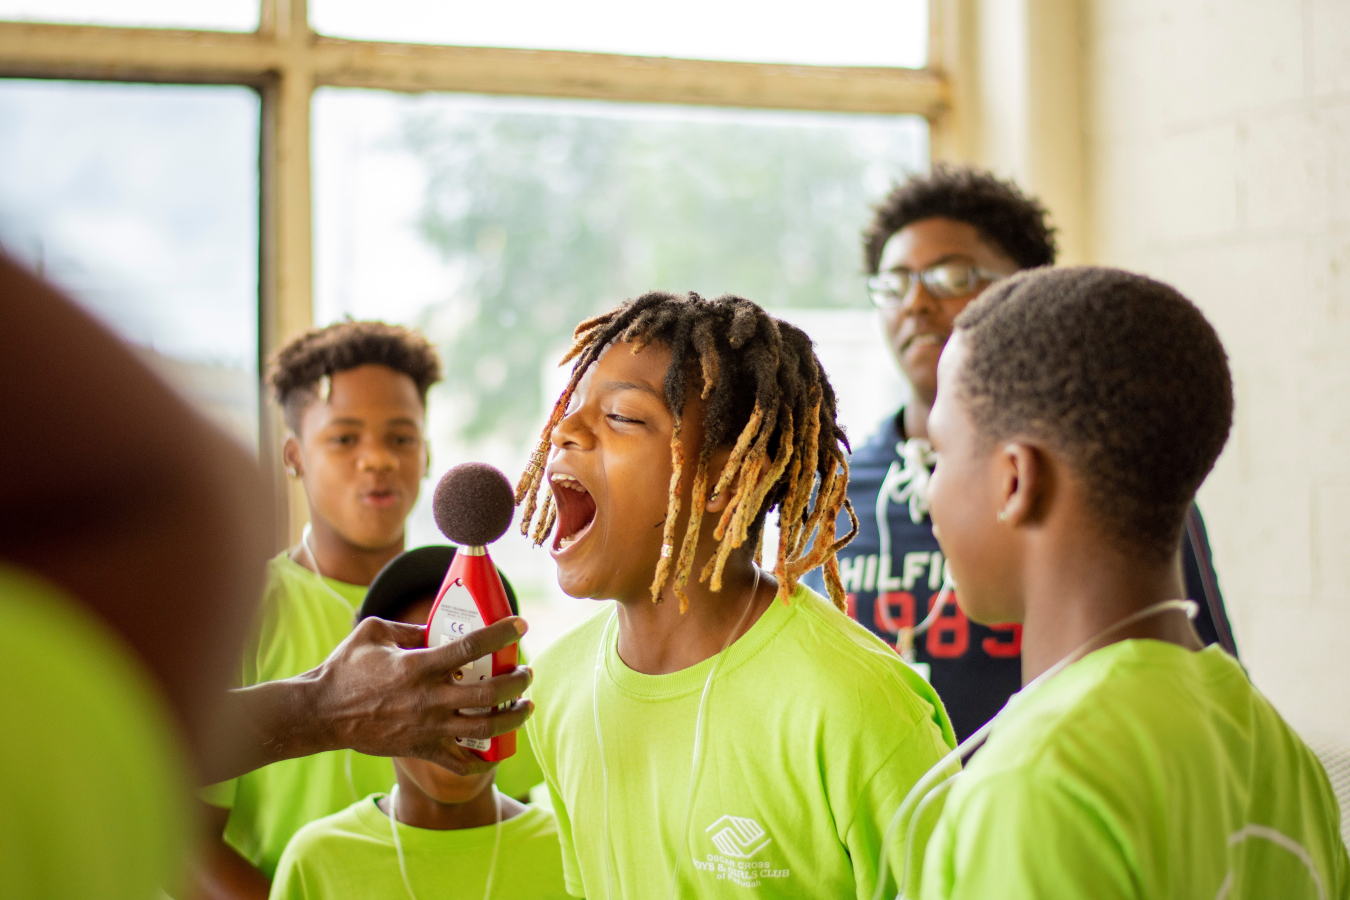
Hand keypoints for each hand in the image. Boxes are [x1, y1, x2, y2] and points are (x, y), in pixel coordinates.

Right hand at [308, 615, 535, 774]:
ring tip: (525, 706)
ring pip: (485, 729)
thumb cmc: (345, 669)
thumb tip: (436, 626)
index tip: (520, 626)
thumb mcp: (375, 632)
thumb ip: (410, 627)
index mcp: (419, 666)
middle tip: (526, 672)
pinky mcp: (422, 749)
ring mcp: (429, 728)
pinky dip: (484, 761)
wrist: (321, 713)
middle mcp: (430, 699)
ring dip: (513, 717)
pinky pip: (461, 763)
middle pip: (490, 693)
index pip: (472, 648)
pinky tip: (497, 750)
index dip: (501, 635)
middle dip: (518, 681)